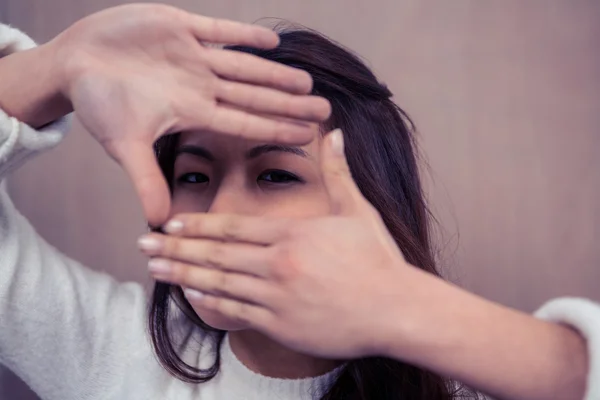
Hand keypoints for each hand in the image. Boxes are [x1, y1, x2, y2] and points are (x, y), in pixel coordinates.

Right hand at [47, 4, 330, 225]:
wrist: (76, 64)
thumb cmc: (100, 104)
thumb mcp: (123, 145)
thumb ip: (145, 179)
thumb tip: (158, 221)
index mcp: (192, 111)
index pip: (243, 122)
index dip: (275, 128)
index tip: (306, 135)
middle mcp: (200, 85)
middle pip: (254, 95)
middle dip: (288, 102)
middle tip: (324, 109)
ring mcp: (194, 56)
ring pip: (244, 65)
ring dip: (275, 72)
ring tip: (307, 80)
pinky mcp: (180, 27)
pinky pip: (218, 30)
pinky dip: (242, 34)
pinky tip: (271, 40)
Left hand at [138, 129, 431, 358]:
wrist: (396, 309)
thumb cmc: (378, 260)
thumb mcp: (358, 212)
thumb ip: (338, 173)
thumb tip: (336, 133)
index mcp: (293, 235)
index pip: (234, 226)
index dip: (199, 224)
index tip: (172, 222)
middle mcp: (278, 264)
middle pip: (216, 253)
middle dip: (177, 247)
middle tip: (144, 243)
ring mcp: (276, 296)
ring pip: (218, 283)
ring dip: (182, 273)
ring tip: (154, 267)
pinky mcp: (280, 325)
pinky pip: (235, 312)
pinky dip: (209, 303)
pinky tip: (188, 296)